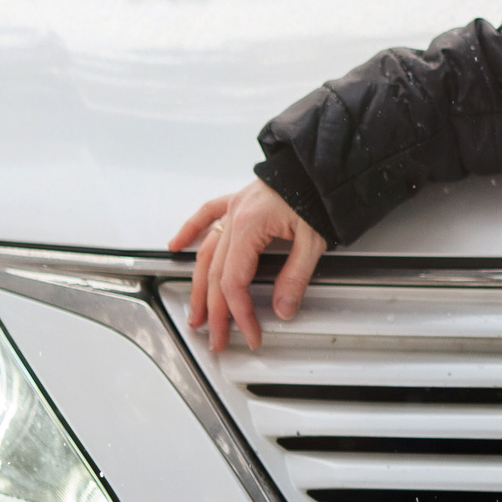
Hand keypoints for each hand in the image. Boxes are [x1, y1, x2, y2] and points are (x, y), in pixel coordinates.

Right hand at [169, 179, 326, 351]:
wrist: (323, 163)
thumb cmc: (319, 192)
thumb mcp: (314, 240)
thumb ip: (296, 277)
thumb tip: (282, 309)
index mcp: (249, 226)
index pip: (235, 282)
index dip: (240, 313)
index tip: (250, 332)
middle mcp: (235, 217)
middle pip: (216, 274)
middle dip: (217, 312)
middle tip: (217, 338)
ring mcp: (234, 207)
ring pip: (207, 252)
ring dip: (199, 286)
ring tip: (196, 312)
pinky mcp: (239, 200)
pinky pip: (207, 215)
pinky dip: (191, 230)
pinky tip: (177, 245)